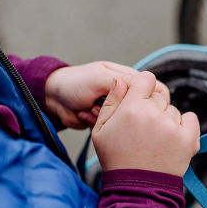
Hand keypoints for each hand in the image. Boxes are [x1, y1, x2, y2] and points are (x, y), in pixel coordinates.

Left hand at [44, 62, 169, 128]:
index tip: (141, 105)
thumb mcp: (98, 78)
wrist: (52, 98)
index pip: (155, 88)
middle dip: (124, 111)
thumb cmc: (74, 83)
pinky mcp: (107, 123)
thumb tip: (146, 85)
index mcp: (128, 79)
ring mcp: (116, 109)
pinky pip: (112, 129)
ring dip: (108, 118)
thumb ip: (123, 81)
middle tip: (105, 106)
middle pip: (143, 108)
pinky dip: (98, 124)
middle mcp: (125, 94)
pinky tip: (85, 115)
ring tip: (91, 109)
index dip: (152, 99)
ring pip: (127, 121)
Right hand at [92, 72, 199, 176]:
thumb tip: (121, 80)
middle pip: (159, 96)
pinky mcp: (188, 139)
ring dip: (166, 119)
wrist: (136, 188)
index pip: (145, 78)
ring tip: (154, 140)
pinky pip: (191, 118)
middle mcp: (154, 114)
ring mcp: (173, 127)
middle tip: (142, 129)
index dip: (141, 88)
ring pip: (173, 110)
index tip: (138, 100)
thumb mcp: (101, 130)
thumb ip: (111, 101)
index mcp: (132, 108)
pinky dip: (184, 124)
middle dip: (151, 108)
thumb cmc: (117, 159)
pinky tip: (171, 137)